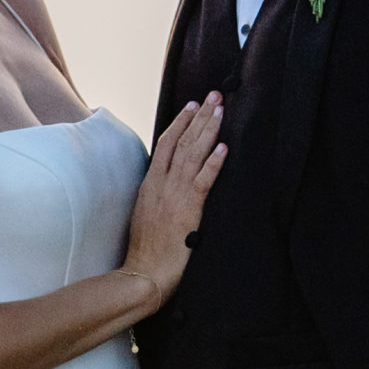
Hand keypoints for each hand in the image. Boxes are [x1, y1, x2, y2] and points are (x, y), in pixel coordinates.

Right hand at [122, 94, 226, 301]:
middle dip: (198, 116)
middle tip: (213, 95)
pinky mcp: (188, 209)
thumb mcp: (146, 215)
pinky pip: (203, 180)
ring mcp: (174, 195)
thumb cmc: (146, 251)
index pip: (165, 144)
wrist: (144, 273)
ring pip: (193, 154)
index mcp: (150, 184)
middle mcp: (161, 184)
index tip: (191, 106)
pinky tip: (224, 147)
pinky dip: (214, 163)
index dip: (180, 123)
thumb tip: (165, 186)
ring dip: (208, 130)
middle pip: (181, 141)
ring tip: (221, 110)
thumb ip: (156, 196)